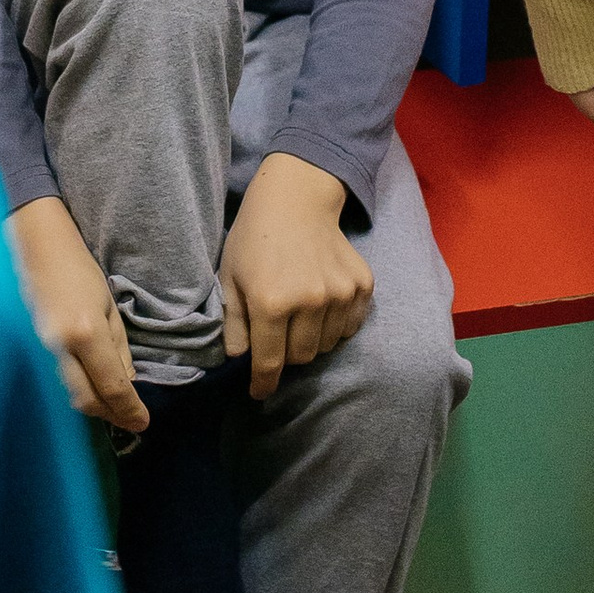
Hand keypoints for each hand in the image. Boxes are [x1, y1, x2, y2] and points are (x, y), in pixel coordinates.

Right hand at [10, 198, 147, 435]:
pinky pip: (54, 382)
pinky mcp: (29, 351)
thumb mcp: (109, 308)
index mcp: (85, 333)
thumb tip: (127, 384)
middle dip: (110, 414)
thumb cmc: (77, 270)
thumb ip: (118, 350)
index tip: (143, 422)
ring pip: (68, 395)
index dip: (129, 410)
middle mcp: (59, 348)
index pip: (112, 385)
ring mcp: (39, 351)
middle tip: (131, 419)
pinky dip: (75, 391)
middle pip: (86, 400)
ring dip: (94, 405)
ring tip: (114, 407)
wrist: (36, 249)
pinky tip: (89, 389)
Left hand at [220, 154, 370, 399]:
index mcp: (272, 302)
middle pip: (301, 357)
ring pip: (327, 345)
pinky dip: (335, 326)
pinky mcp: (362, 285)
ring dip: (311, 339)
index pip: (270, 363)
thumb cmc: (255, 238)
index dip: (263, 384)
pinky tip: (321, 305)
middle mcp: (310, 302)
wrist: (296, 199)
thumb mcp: (231, 278)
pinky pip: (350, 327)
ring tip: (299, 314)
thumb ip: (234, 324)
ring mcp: (341, 294)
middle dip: (286, 355)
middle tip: (277, 335)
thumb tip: (240, 360)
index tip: (259, 393)